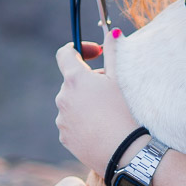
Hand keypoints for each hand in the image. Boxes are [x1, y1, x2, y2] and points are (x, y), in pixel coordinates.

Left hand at [54, 32, 138, 172]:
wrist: (124, 153)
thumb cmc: (125, 113)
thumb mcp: (121, 80)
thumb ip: (113, 53)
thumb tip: (112, 32)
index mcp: (75, 79)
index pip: (64, 54)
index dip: (78, 49)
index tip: (93, 54)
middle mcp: (62, 97)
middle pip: (71, 82)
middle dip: (89, 82)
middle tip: (112, 89)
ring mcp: (61, 119)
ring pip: (72, 104)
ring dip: (86, 103)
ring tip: (109, 113)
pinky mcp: (64, 137)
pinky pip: (71, 124)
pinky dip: (83, 122)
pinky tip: (102, 129)